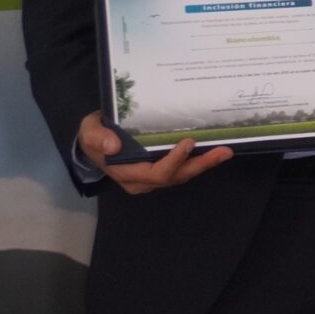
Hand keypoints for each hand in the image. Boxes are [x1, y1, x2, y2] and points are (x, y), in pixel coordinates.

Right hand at [79, 111, 231, 194]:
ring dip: (204, 164)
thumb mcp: (89, 132)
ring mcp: (153, 177)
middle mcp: (143, 181)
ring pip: (182, 175)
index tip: (188, 142)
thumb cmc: (94, 137)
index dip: (173, 161)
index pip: (155, 173)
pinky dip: (198, 161)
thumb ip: (98, 137)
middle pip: (175, 177)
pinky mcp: (161, 170)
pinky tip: (213, 150)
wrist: (93, 143)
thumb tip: (113, 146)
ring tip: (225, 152)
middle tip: (223, 152)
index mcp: (127, 174)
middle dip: (200, 165)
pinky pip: (182, 169)